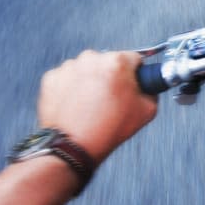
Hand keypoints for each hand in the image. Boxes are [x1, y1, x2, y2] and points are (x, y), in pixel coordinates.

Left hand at [38, 50, 157, 164]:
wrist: (73, 145)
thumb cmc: (107, 129)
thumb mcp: (148, 111)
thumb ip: (152, 92)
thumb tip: (148, 87)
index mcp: (117, 62)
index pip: (135, 58)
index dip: (136, 73)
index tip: (133, 83)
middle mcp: (91, 59)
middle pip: (109, 62)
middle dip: (112, 77)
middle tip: (113, 99)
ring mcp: (69, 67)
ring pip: (88, 69)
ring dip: (92, 81)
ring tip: (94, 104)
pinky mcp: (52, 77)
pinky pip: (69, 78)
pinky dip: (73, 88)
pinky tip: (79, 105)